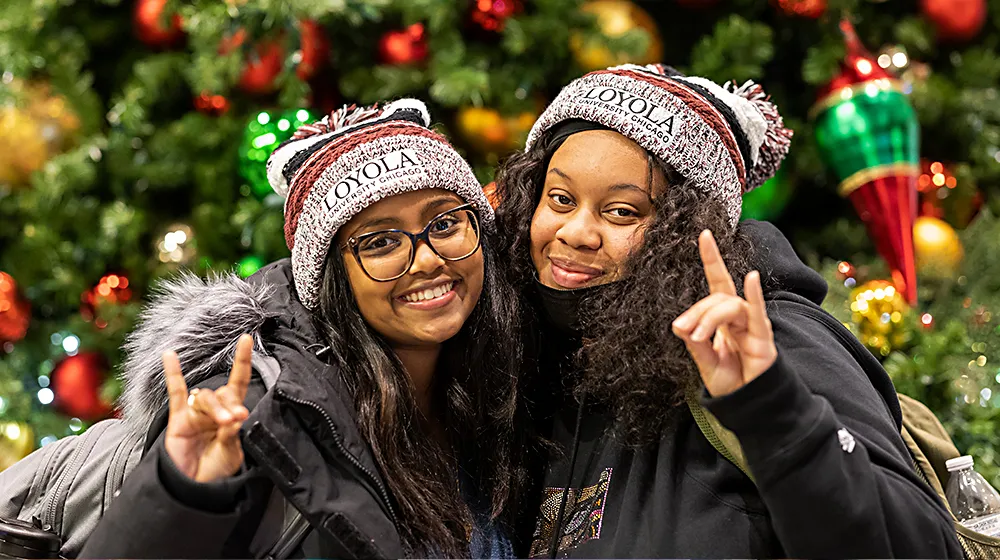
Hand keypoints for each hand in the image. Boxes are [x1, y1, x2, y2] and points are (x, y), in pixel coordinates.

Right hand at [163, 334, 252, 482]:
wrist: (192, 491)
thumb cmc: (215, 473)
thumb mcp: (230, 455)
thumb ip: (231, 435)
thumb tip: (235, 417)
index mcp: (231, 417)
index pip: (238, 384)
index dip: (242, 362)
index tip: (246, 341)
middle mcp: (214, 411)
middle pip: (221, 395)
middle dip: (229, 406)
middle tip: (235, 421)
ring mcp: (195, 414)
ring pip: (204, 398)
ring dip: (214, 408)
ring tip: (224, 423)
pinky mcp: (178, 420)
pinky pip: (175, 394)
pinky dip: (173, 374)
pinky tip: (169, 355)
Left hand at [672, 230, 776, 396]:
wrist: (748, 406)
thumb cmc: (731, 384)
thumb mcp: (705, 363)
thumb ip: (694, 343)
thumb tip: (678, 325)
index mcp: (724, 320)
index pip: (718, 282)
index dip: (712, 258)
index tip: (704, 235)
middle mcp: (739, 318)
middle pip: (717, 297)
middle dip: (697, 312)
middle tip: (683, 330)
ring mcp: (752, 326)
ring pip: (729, 306)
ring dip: (709, 318)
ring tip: (698, 338)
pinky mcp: (763, 338)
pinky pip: (758, 312)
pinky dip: (754, 294)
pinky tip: (751, 279)